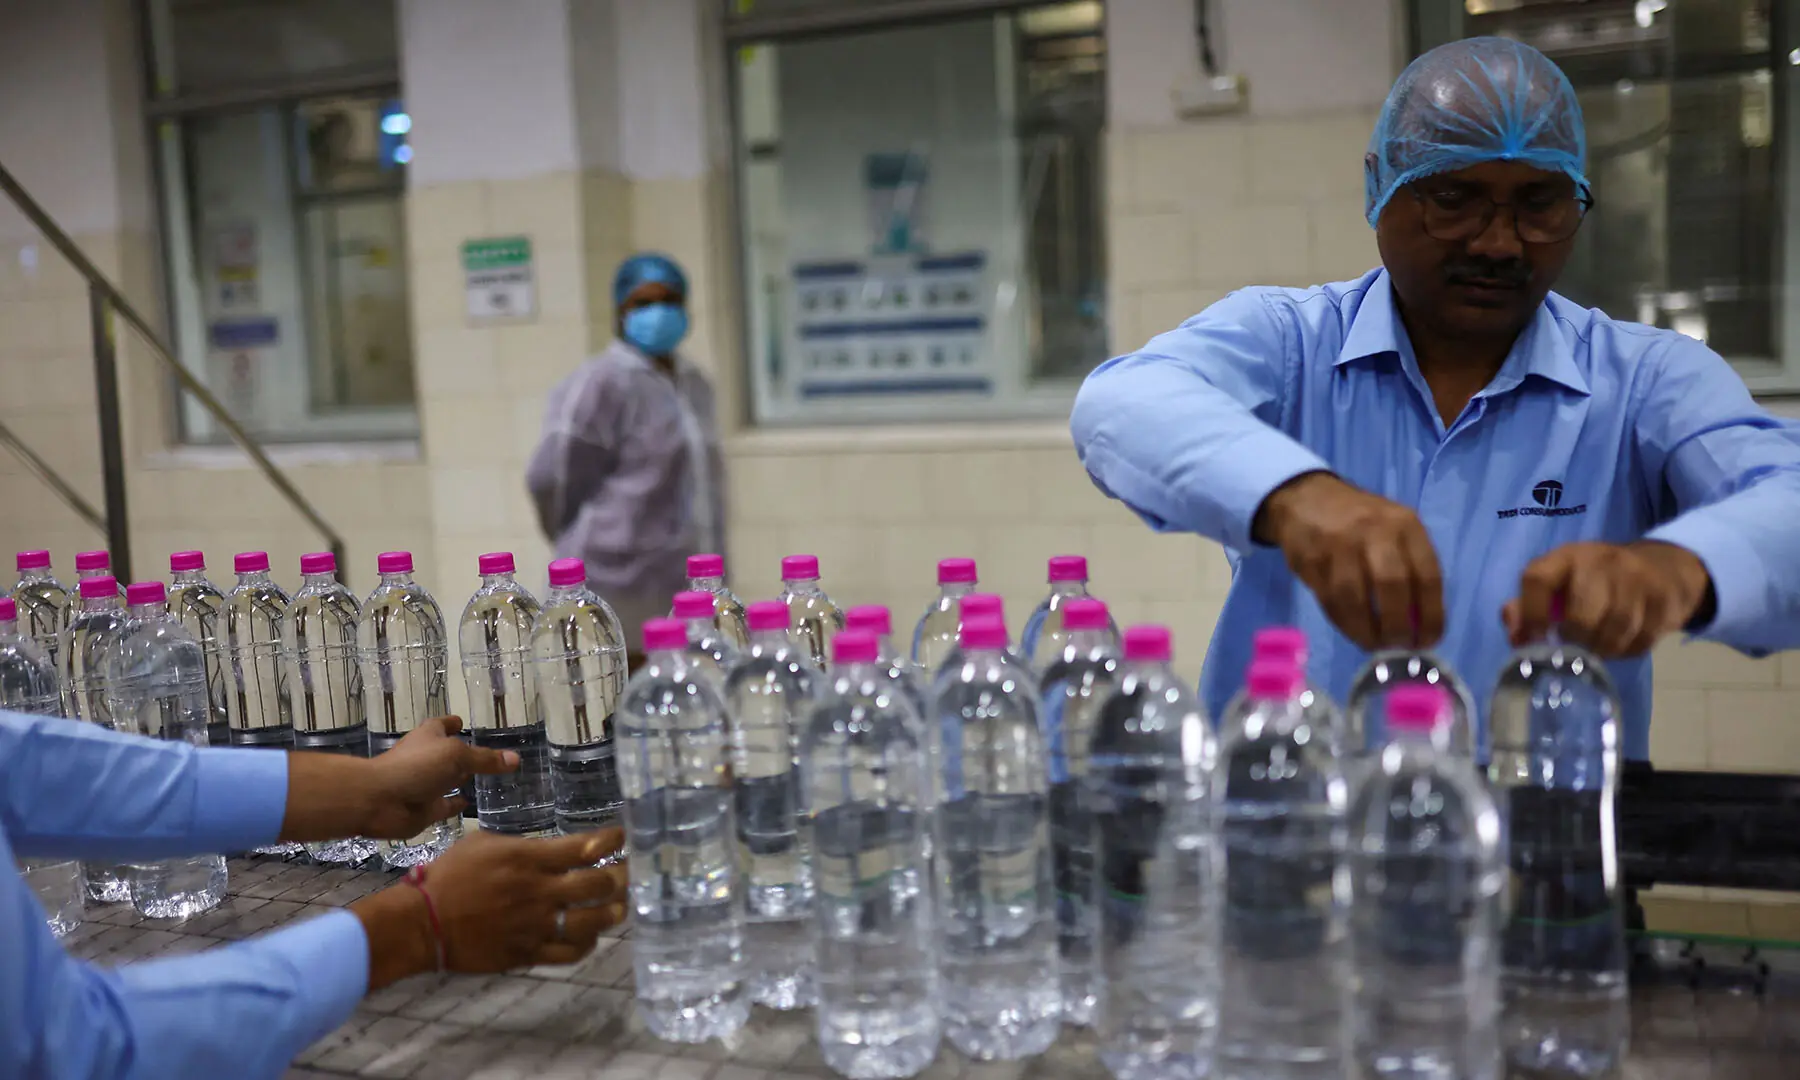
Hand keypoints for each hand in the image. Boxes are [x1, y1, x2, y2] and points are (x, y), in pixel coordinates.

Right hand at [350, 827, 628, 989]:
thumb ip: (524, 845)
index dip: (611, 841)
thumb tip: (552, 847)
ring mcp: (536, 925)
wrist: (424, 921)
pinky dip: (587, 943)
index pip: (585, 848)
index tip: (622, 837)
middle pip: (598, 884)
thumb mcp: (486, 842)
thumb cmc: (450, 875)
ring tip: (619, 907)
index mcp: (528, 859)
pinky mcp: (528, 953)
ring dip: (612, 912)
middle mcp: (539, 891)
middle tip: (628, 874)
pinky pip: (570, 952)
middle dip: (621, 877)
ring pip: (592, 921)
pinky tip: (590, 936)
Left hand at [358, 716, 517, 839]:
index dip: (452, 723)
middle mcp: (427, 759)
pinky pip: (445, 805)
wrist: (380, 801)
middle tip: (489, 755)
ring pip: (448, 780)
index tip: (462, 722)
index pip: (442, 725)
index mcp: (429, 737)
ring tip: (486, 780)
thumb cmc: (416, 766)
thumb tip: (515, 759)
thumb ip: (485, 759)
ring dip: (461, 779)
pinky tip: (469, 803)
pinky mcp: (425, 809)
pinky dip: (455, 804)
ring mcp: (425, 785)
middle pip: (448, 754)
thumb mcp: (456, 756)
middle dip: (463, 753)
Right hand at [1253, 471, 1445, 649]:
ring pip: (1354, 597)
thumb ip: (1410, 568)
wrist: (1306, 498)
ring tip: (1374, 645)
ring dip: (1366, 630)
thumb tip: (1419, 622)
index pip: (1427, 575)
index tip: (1427, 641)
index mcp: (1405, 524)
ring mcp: (1338, 543)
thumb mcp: (1395, 531)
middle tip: (1398, 647)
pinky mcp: (1310, 559)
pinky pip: (1329, 600)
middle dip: (1397, 625)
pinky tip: (1353, 631)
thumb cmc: (1362, 522)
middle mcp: (1374, 530)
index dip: (1431, 615)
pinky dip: (1343, 623)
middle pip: (1391, 585)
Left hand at [1503, 540, 1712, 655]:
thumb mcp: (1559, 583)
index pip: (1537, 579)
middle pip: (1580, 617)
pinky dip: (1627, 650)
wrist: (1662, 568)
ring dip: (1602, 649)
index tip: (1535, 637)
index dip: (1531, 614)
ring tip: (1597, 647)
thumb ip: (1529, 608)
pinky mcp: (1664, 600)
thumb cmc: (1595, 582)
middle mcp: (1602, 563)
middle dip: (1574, 640)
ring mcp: (1637, 580)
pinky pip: (1641, 640)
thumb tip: (1517, 637)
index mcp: (1567, 557)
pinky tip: (1622, 643)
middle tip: (1574, 645)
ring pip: (1613, 632)